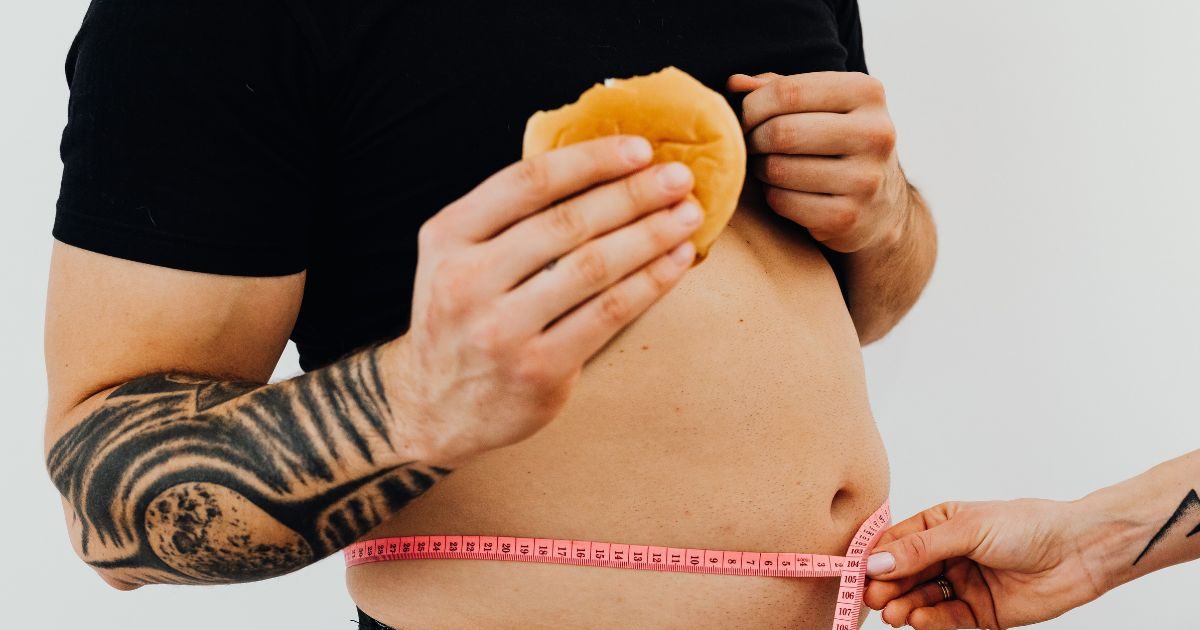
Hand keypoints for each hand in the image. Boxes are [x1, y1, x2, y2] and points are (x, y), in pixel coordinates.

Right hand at [392, 136, 700, 464]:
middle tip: (678, 177)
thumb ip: (508, 219)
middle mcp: (469, 279)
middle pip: (568, 222)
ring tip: (686, 215)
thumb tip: (601, 169)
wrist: (433, 407)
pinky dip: (650, 282)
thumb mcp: (457, 257)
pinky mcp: (538, 369)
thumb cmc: (461, 318)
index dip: (589, 160)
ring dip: (650, 235)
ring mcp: (503, 329)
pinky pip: (608, 313)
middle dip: (633, 194)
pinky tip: (676, 261)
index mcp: (448, 236)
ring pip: (594, 267)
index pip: (527, 182)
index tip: (639, 149)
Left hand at [727, 72, 907, 252]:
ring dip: (760, 169)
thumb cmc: (837, 143)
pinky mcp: (848, 217)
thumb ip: (779, 87)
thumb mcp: (821, 105)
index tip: (746, 119)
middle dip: (754, 139)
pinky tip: (783, 190)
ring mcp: (865, 179)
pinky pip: (782, 202)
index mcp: (867, 92)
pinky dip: (771, 196)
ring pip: (778, 169)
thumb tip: (736, 83)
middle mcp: (875, 133)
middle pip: (781, 131)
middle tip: (752, 145)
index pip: (788, 91)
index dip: (752, 106)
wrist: (882, 205)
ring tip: (767, 165)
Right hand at [863, 500, 1105, 628]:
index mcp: (939, 525)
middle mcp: (947, 554)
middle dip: (887, 586)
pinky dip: (930, 621)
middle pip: (904, 574)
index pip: (896, 542)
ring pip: (921, 598)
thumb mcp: (967, 528)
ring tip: (893, 613)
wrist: (1080, 552)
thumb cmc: (1028, 525)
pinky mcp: (979, 612)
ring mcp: (962, 584)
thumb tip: (876, 561)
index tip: (856, 572)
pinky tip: (918, 620)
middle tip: (873, 598)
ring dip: (904, 606)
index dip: (874, 557)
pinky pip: (946, 619)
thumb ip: (921, 548)